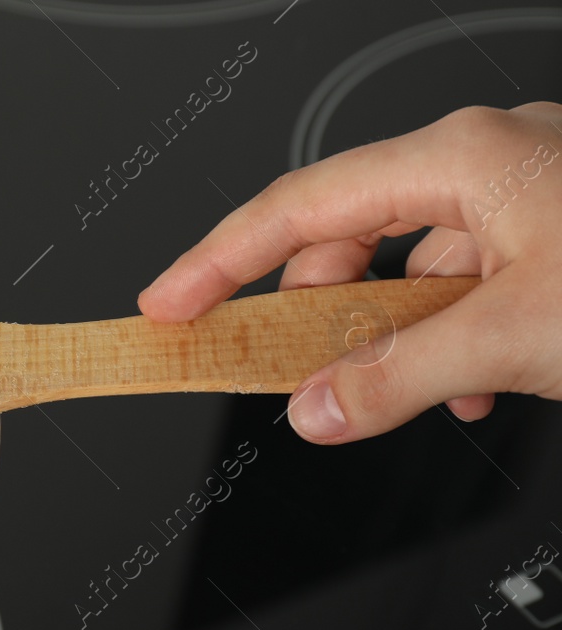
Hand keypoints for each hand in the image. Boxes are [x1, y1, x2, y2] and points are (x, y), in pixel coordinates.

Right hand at [138, 102, 561, 442]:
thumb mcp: (515, 335)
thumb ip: (400, 379)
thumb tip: (316, 410)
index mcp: (462, 158)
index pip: (297, 207)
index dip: (217, 260)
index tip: (168, 304)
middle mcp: (489, 162)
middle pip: (349, 236)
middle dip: (313, 311)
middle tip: (277, 369)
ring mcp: (528, 194)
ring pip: (412, 267)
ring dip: (393, 338)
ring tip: (403, 392)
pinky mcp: (556, 236)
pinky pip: (468, 283)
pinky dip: (450, 339)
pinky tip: (473, 387)